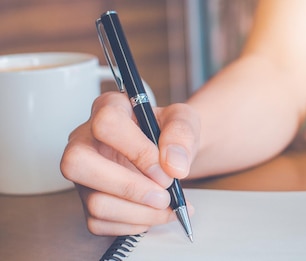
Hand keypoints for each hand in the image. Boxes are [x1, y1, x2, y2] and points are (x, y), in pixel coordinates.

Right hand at [60, 92, 199, 235]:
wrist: (170, 154)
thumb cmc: (170, 134)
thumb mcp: (185, 121)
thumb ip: (182, 134)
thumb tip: (174, 165)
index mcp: (108, 109)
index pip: (107, 124)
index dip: (138, 151)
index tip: (166, 170)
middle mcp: (85, 140)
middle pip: (78, 164)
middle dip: (129, 188)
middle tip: (164, 196)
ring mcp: (83, 174)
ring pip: (95, 202)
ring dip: (140, 213)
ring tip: (169, 206)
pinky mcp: (87, 200)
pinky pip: (101, 223)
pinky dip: (135, 224)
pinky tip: (154, 213)